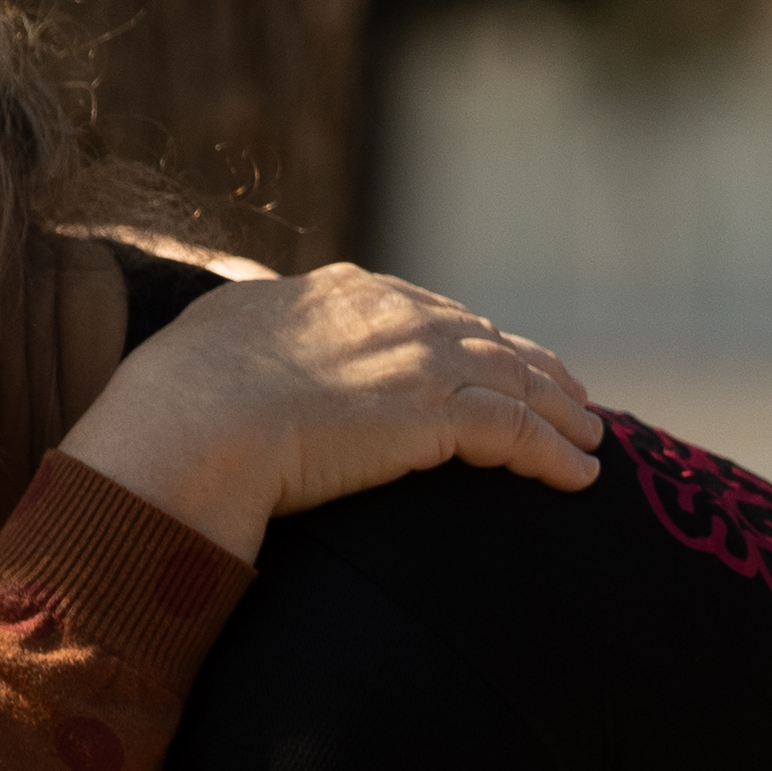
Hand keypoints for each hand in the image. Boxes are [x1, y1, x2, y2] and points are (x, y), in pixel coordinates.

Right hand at [66, 265, 605, 560]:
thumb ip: (243, 325)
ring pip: (517, 381)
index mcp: (342, 291)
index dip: (469, 338)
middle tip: (567, 398)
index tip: (494, 360)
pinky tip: (578, 478)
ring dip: (560, 414)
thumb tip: (233, 324)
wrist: (193, 422)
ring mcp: (421, 358)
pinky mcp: (439, 412)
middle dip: (532, 368)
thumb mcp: (214, 334)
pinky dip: (555, 455)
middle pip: (487, 339)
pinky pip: (519, 432)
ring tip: (589, 441)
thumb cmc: (182, 395)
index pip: (428, 311)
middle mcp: (393, 313)